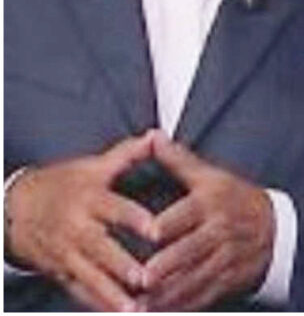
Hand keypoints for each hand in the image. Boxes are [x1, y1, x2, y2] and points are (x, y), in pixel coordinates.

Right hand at [5, 133, 156, 310]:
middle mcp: (77, 227)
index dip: (135, 219)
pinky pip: (79, 291)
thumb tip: (157, 135)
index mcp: (89, 198)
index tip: (156, 230)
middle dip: (122, 265)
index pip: (115, 209)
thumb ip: (128, 154)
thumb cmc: (66, 183)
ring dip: (112, 295)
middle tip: (146, 279)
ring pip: (90, 276)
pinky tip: (118, 315)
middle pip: (101, 249)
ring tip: (136, 310)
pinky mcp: (61, 271)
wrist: (17, 206)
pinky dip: (98, 304)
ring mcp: (66, 253)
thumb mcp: (94, 165)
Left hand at [140, 132, 272, 309]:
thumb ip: (177, 159)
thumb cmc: (235, 198)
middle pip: (191, 250)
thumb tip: (151, 136)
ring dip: (167, 294)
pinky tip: (158, 313)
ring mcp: (225, 258)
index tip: (150, 232)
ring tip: (141, 305)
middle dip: (167, 265)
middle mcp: (219, 231)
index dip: (169, 223)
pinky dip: (181, 307)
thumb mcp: (210, 175)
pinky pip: (203, 296)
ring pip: (194, 278)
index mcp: (211, 203)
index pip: (188, 213)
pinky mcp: (228, 280)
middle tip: (142, 277)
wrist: (278, 228)